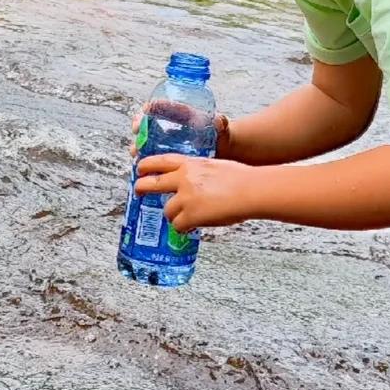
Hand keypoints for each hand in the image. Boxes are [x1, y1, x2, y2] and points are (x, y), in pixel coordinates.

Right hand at [130, 110, 235, 159]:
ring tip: (137, 152)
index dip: (149, 109)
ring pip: (147, 141)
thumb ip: (221, 123)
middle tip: (137, 133)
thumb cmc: (220, 133)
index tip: (144, 112)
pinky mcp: (167, 154)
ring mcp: (167, 140)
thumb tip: (219, 120)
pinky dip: (145, 160)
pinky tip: (142, 167)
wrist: (223, 149)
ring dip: (139, 145)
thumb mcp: (221, 126)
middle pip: (148, 123)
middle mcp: (170, 126)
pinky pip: (152, 155)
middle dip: (139, 128)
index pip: (160, 107)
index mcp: (180, 114)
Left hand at [133, 154, 254, 232]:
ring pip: (166, 211)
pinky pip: (178, 226)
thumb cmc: (241, 179)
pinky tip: (192, 227)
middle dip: (140, 188)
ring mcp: (186, 197)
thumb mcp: (214, 166)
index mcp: (190, 164)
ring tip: (185, 218)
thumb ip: (199, 172)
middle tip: (138, 192)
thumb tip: (192, 184)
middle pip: (151, 183)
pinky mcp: (191, 215)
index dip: (146, 165)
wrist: (251, 190)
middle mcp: (184, 178)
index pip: (160, 161)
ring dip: (174, 216)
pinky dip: (184, 229)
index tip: (139, 169)